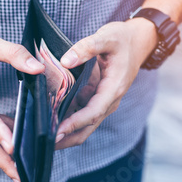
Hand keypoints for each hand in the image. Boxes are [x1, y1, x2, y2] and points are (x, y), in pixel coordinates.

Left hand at [55, 18, 156, 148]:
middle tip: (45, 143)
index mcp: (114, 88)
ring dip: (67, 132)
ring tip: (43, 136)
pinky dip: (68, 120)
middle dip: (68, 137)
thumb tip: (65, 61)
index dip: (75, 123)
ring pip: (85, 124)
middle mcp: (110, 100)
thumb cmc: (123, 39)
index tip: (57, 131)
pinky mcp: (98, 98)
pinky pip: (83, 114)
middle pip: (88, 126)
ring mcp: (104, 101)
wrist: (137, 41)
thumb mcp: (107, 37)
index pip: (93, 112)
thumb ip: (87, 47)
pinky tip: (50, 121)